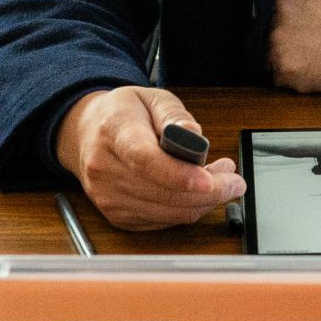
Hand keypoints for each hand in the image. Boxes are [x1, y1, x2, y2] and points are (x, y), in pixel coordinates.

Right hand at [54, 85, 244, 230]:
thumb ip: (175, 115)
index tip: (210, 181)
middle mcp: (104, 169)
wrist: (85, 134)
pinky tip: (199, 193)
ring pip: (166, 213)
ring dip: (202, 202)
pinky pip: (161, 222)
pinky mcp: (116, 216)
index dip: (180, 176)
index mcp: (114, 132)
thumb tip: (194, 136)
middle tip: (235, 180)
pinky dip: (186, 210)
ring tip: (222, 181)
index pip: (146, 160)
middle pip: (161, 193)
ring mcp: (108, 197)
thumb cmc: (122, 114)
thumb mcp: (152, 97)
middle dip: (208, 192)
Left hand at [268, 0, 320, 92]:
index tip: (293, 22)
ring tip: (313, 55)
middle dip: (283, 36)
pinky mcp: (289, 75)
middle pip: (266, 31)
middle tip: (307, 40)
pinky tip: (315, 68)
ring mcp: (280, 48)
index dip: (279, 16)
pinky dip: (294, 76)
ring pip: (270, 55)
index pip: (266, 6)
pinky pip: (280, 78)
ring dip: (286, 57)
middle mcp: (277, 19)